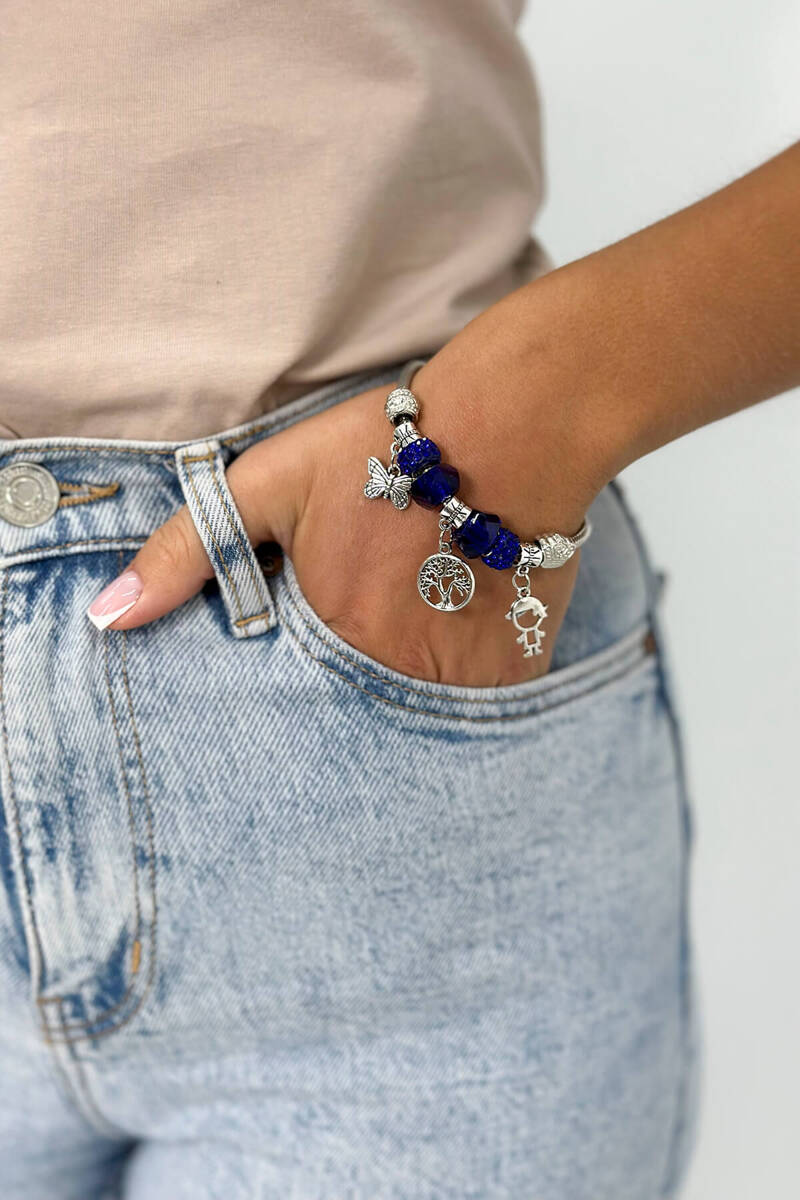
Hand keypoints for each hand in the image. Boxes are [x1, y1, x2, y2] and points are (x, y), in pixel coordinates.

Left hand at [85, 373, 594, 687]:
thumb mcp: (270, 483)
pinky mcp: (517, 672)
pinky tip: (454, 637)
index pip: (285, 708)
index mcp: (331, 640)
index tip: (303, 651)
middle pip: (351, 719)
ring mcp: (464, 683)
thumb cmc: (387, 449)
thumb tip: (108, 617)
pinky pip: (475, 710)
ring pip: (414, 720)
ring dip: (400, 694)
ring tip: (406, 640)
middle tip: (361, 639)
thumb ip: (189, 551)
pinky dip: (457, 687)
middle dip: (343, 697)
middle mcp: (398, 678)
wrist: (516, 424)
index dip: (287, 686)